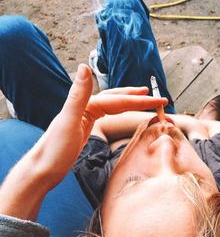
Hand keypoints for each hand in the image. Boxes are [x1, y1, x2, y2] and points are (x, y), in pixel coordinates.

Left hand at [32, 64, 167, 189]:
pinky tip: (120, 110)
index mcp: (86, 105)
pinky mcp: (85, 126)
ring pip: (112, 105)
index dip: (140, 100)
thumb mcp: (68, 122)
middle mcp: (86, 107)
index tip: (159, 101)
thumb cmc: (55, 150)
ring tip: (143, 98)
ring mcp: (85, 116)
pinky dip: (118, 110)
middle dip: (137, 97)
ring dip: (129, 101)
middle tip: (156, 97)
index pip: (119, 100)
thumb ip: (78, 94)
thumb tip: (84, 66)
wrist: (42, 169)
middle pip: (117, 98)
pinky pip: (107, 114)